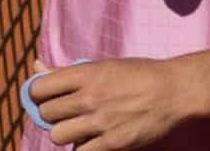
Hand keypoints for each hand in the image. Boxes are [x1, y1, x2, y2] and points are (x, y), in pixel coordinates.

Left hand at [28, 57, 190, 149]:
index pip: (38, 88)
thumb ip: (66, 71)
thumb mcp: (102, 65)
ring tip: (76, 128)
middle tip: (63, 113)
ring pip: (57, 136)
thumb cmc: (138, 74)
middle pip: (45, 113)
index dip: (36, 94)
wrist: (173, 91)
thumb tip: (36, 66)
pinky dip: (82, 148)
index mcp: (84, 74)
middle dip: (50, 115)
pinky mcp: (113, 143)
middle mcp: (88, 97)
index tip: (43, 97)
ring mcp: (100, 122)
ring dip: (64, 133)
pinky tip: (91, 140)